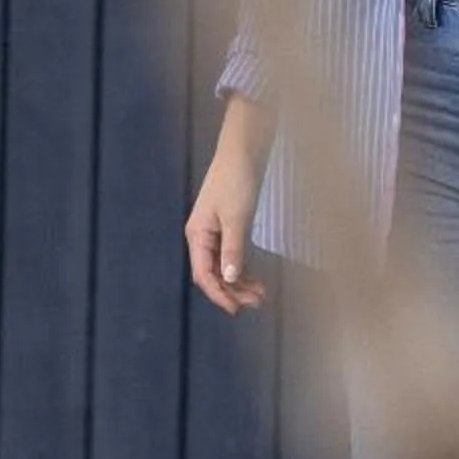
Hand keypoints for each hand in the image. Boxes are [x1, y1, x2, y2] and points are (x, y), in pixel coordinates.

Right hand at [185, 130, 268, 314]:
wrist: (243, 150)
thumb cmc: (236, 180)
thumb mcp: (236, 216)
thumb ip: (232, 248)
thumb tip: (230, 278)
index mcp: (197, 235)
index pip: (204, 274)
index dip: (219, 294)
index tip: (236, 309)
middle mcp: (203, 236)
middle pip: (214, 273)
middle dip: (233, 290)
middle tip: (256, 303)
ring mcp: (216, 231)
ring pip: (224, 265)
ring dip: (240, 281)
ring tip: (260, 295)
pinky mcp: (230, 225)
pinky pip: (233, 254)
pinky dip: (243, 267)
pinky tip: (256, 278)